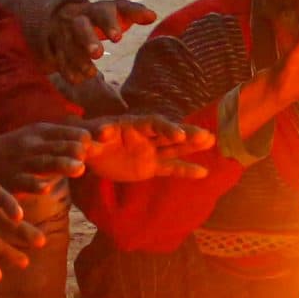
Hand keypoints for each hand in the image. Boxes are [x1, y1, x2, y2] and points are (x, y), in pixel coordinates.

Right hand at [0, 121, 92, 192]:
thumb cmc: (16, 148)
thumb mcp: (38, 137)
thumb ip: (64, 138)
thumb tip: (95, 136)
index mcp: (41, 132)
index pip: (67, 130)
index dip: (87, 132)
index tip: (109, 133)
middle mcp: (32, 145)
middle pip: (57, 145)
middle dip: (75, 147)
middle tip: (94, 150)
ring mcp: (21, 163)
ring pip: (43, 163)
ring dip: (61, 165)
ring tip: (79, 169)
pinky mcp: (9, 180)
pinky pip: (23, 183)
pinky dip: (34, 186)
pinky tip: (45, 189)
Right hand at [42, 0, 157, 83]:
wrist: (60, 15)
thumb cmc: (99, 16)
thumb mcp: (115, 10)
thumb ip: (133, 12)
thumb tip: (153, 16)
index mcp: (96, 9)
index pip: (103, 11)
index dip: (109, 23)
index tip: (118, 38)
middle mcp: (78, 19)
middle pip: (80, 26)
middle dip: (88, 39)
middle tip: (98, 53)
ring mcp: (64, 32)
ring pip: (68, 44)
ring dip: (78, 58)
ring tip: (91, 73)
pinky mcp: (55, 46)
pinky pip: (58, 58)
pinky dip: (67, 69)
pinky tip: (77, 80)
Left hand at [80, 114, 214, 182]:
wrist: (87, 151)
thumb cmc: (87, 139)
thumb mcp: (87, 137)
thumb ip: (95, 136)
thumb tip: (100, 134)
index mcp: (132, 125)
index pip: (152, 124)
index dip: (166, 129)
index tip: (178, 136)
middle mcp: (145, 136)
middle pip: (169, 134)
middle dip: (187, 135)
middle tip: (206, 136)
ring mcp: (149, 151)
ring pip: (174, 149)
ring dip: (192, 146)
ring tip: (212, 141)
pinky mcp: (150, 167)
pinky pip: (170, 168)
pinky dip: (185, 171)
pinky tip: (204, 173)